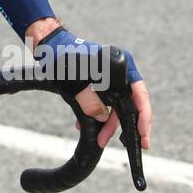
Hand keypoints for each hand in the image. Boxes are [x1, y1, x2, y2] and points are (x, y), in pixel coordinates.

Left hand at [36, 27, 150, 150]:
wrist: (49, 47)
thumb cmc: (62, 56)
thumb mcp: (74, 81)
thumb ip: (89, 100)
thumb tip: (103, 118)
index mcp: (120, 65)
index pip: (139, 93)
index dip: (143, 115)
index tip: (142, 132)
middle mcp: (120, 72)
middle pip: (131, 103)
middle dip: (128, 125)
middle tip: (135, 145)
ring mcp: (111, 78)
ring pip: (117, 106)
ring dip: (110, 123)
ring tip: (101, 138)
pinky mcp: (101, 84)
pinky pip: (105, 103)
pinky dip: (99, 115)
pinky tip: (87, 125)